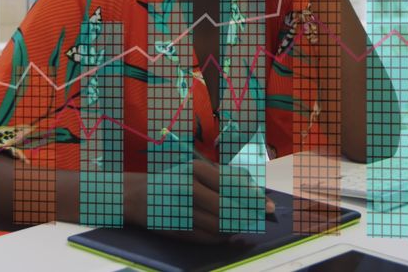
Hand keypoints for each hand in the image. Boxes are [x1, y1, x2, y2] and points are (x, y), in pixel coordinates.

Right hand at [123, 159, 273, 244]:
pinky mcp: (178, 228)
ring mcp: (182, 210)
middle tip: (259, 218)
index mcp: (197, 170)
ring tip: (241, 224)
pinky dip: (221, 237)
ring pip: (221, 225)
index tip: (269, 206)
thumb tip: (256, 191)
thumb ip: (224, 178)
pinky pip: (208, 237)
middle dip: (248, 215)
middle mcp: (189, 188)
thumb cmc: (174, 181)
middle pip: (230, 208)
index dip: (255, 198)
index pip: (234, 186)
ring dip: (235, 228)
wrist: (137, 195)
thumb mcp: (197, 171)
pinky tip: (225, 232)